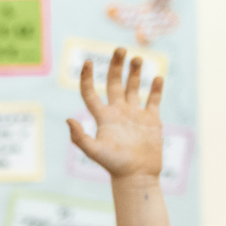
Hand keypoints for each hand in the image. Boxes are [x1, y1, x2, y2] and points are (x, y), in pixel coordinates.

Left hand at [67, 50, 162, 179]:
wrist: (137, 175)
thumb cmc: (114, 165)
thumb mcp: (94, 151)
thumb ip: (80, 137)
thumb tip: (68, 119)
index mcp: (103, 117)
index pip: (91, 93)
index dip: (87, 78)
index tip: (87, 62)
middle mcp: (117, 113)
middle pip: (114, 83)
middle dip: (116, 66)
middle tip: (120, 49)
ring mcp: (134, 115)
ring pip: (134, 88)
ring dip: (135, 72)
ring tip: (137, 58)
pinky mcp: (151, 120)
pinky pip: (153, 100)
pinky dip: (155, 89)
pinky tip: (157, 78)